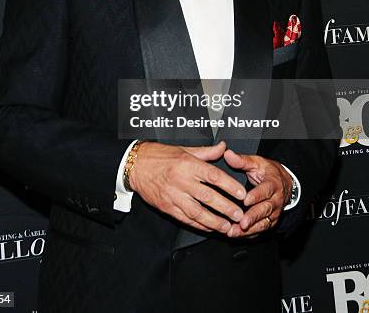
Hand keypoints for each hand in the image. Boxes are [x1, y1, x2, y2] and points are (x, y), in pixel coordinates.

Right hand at [129, 141, 246, 233]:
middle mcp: (181, 180)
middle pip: (208, 197)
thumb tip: (223, 147)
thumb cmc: (159, 155)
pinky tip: (209, 228)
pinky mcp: (166, 206)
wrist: (135, 165)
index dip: (229, 186)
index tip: (241, 194)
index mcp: (187, 163)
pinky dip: (199, 225)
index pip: (213, 176)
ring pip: (197, 212)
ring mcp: (173, 195)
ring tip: (227, 227)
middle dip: (226, 208)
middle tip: (239, 215)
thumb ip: (206, 151)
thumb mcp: (184, 149)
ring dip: (214, 221)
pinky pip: (185, 218)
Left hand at [222, 149, 292, 237]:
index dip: (256, 196)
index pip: (265, 190)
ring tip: (235, 232)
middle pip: (265, 210)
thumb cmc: (268, 172)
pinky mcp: (270, 221)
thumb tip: (228, 154)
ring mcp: (274, 213)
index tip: (246, 200)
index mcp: (273, 184)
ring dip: (250, 229)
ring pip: (263, 223)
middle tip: (242, 222)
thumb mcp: (257, 162)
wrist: (285, 183)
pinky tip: (238, 236)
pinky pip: (261, 230)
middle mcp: (276, 200)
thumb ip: (242, 160)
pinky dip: (250, 234)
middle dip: (253, 217)